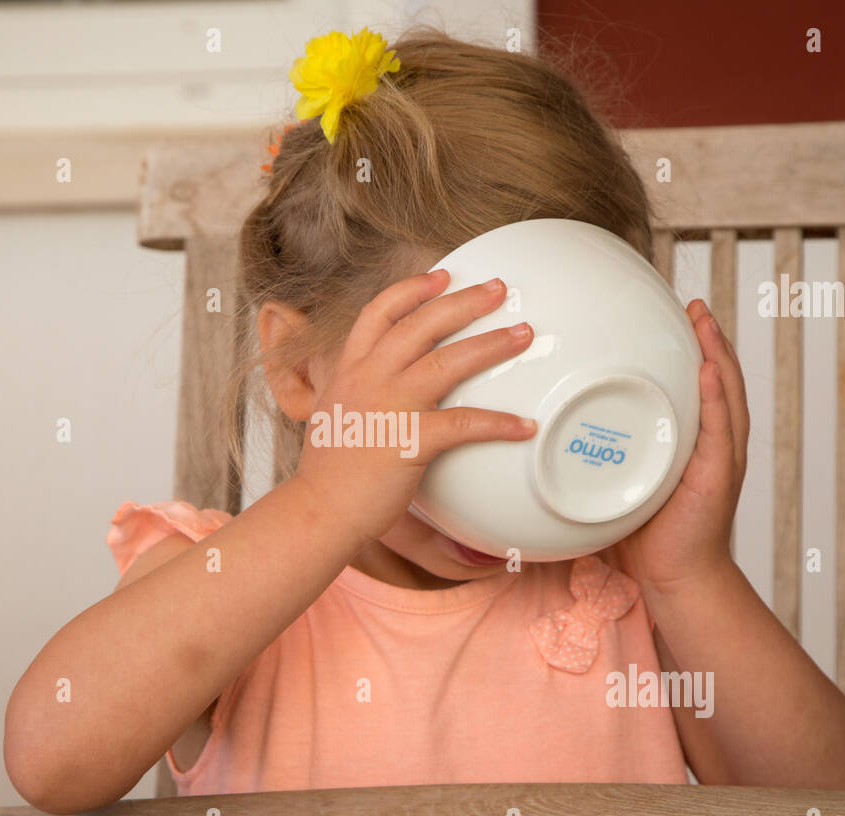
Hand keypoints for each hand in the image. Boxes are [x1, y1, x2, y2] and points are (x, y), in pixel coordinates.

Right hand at [293, 269, 537, 546]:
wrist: (319, 511)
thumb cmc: (328, 473)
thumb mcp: (331, 414)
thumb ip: (353, 393)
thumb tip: (374, 388)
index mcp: (348, 370)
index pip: (379, 313)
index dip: (412, 289)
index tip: (441, 276)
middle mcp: (368, 379)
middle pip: (422, 324)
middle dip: (464, 301)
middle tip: (498, 289)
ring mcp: (390, 406)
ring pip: (447, 361)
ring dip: (490, 344)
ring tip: (523, 334)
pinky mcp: (411, 441)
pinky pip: (465, 424)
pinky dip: (499, 423)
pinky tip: (525, 425)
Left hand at [610, 299, 748, 593]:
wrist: (673, 576)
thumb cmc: (645, 536)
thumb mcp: (621, 483)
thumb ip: (601, 456)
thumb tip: (550, 438)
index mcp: (694, 442)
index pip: (699, 387)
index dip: (694, 351)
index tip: (681, 316)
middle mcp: (714, 443)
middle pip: (720, 379)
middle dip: (710, 339)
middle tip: (695, 305)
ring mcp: (720, 457)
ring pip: (726, 395)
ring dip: (717, 354)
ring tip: (704, 321)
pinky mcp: (718, 474)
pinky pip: (720, 428)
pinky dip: (715, 396)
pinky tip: (707, 370)